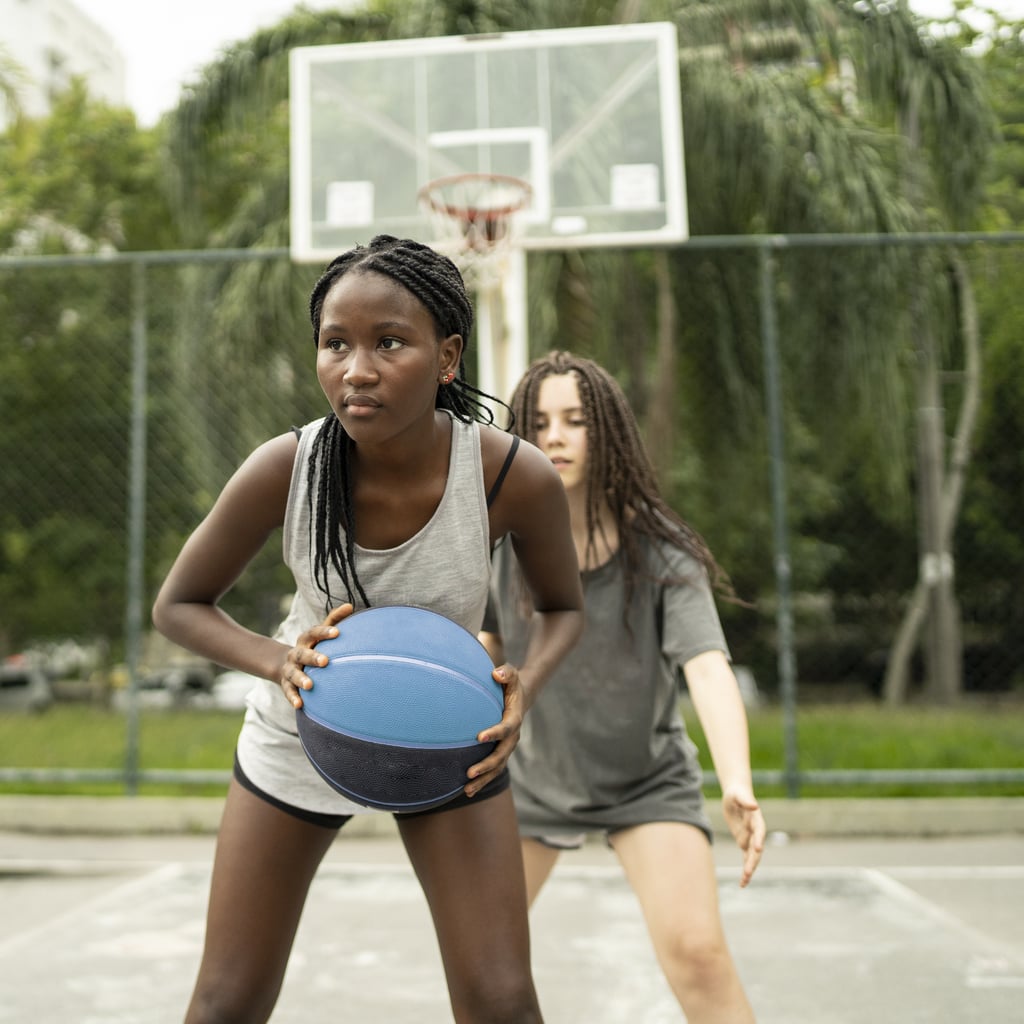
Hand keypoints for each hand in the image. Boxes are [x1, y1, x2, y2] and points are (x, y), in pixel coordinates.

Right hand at [279, 603, 352, 708]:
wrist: (284, 664)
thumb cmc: (312, 647)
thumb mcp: (320, 634)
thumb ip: (334, 620)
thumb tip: (350, 606)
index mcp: (306, 640)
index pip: (314, 632)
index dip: (325, 632)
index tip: (337, 633)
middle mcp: (296, 653)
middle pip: (302, 653)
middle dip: (312, 657)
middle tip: (325, 661)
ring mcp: (290, 669)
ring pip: (293, 673)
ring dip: (301, 679)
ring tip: (310, 685)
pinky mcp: (286, 685)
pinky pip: (288, 692)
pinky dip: (293, 698)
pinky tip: (300, 705)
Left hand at [464, 663, 525, 797]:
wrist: (519, 698)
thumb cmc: (510, 684)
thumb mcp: (511, 674)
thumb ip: (506, 673)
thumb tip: (496, 674)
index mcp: (514, 718)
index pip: (506, 728)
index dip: (494, 733)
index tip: (479, 737)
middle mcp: (512, 737)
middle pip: (501, 755)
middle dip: (486, 765)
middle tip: (470, 772)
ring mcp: (507, 747)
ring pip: (497, 767)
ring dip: (483, 779)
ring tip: (467, 790)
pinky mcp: (499, 752)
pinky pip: (492, 770)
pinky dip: (481, 780)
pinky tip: (466, 790)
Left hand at [721, 784, 765, 886]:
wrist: (735, 795)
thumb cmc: (736, 793)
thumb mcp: (737, 795)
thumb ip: (746, 800)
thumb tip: (754, 806)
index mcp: (756, 820)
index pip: (759, 831)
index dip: (759, 839)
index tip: (758, 848)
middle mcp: (756, 832)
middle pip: (756, 848)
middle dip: (752, 860)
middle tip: (747, 871)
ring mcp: (751, 839)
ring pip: (752, 857)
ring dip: (749, 869)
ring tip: (744, 881)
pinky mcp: (744, 843)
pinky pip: (746, 858)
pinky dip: (745, 869)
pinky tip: (743, 882)